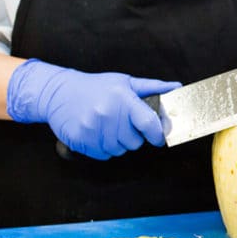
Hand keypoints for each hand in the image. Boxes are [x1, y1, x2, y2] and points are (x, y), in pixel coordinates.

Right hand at [7, 59, 180, 159]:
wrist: (58, 92)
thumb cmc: (96, 87)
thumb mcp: (125, 82)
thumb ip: (153, 87)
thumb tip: (178, 88)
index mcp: (122, 98)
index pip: (149, 124)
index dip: (158, 135)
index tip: (158, 138)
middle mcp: (107, 114)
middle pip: (135, 142)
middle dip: (134, 136)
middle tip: (123, 124)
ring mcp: (92, 129)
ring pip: (120, 150)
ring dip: (119, 143)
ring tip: (109, 127)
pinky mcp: (81, 141)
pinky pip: (104, 155)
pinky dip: (104, 148)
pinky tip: (98, 133)